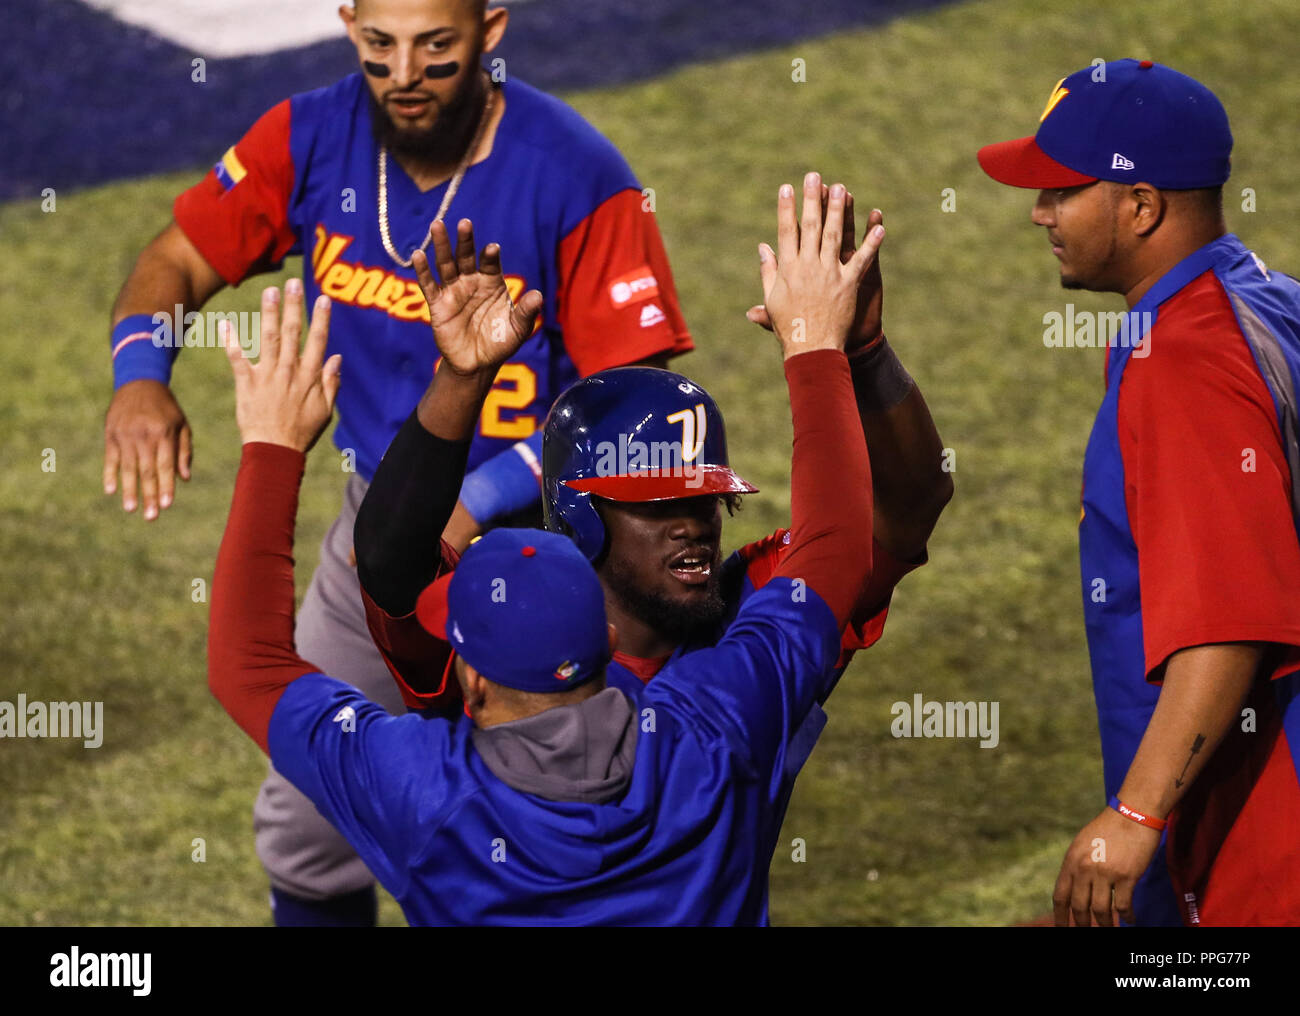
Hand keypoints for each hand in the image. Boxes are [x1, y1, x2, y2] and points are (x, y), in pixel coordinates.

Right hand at [103, 380, 192, 520]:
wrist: (139, 382)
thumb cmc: (166, 408)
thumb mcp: (182, 425)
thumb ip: (184, 451)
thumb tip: (185, 479)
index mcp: (163, 433)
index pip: (165, 465)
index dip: (166, 486)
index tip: (167, 505)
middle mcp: (143, 435)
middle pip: (146, 470)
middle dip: (149, 495)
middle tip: (151, 517)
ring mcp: (125, 435)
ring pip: (127, 468)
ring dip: (129, 490)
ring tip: (131, 509)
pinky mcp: (111, 434)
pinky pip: (110, 458)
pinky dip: (110, 474)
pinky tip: (111, 490)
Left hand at [223, 280, 341, 452]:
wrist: (275, 451)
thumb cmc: (302, 432)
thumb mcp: (325, 411)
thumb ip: (331, 383)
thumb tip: (337, 358)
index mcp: (309, 377)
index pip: (318, 341)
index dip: (321, 319)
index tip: (322, 298)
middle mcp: (289, 371)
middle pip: (293, 333)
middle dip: (293, 306)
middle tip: (292, 284)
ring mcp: (267, 376)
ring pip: (269, 339)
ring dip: (269, 314)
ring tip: (269, 292)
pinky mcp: (247, 384)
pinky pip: (237, 359)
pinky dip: (231, 342)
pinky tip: (226, 324)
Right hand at [413, 219, 543, 376]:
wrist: (478, 364)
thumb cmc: (500, 343)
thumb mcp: (518, 329)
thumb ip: (526, 312)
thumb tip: (538, 295)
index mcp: (491, 282)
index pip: (489, 263)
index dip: (490, 256)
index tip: (492, 249)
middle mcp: (471, 282)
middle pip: (466, 256)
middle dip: (465, 240)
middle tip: (465, 223)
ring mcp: (453, 291)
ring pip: (445, 264)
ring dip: (441, 245)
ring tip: (437, 225)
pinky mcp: (438, 305)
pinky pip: (429, 285)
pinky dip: (422, 271)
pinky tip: (418, 255)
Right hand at [755, 172, 884, 359]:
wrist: (811, 349)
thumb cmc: (788, 326)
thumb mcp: (772, 298)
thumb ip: (768, 271)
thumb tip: (763, 247)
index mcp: (788, 269)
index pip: (786, 231)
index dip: (786, 208)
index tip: (787, 187)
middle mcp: (808, 267)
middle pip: (811, 226)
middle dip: (812, 199)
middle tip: (815, 176)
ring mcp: (829, 274)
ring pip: (835, 235)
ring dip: (839, 210)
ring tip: (842, 188)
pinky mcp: (849, 284)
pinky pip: (862, 260)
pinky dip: (871, 243)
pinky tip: (879, 226)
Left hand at [1052, 807, 1161, 926]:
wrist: (1132, 814)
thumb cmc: (1108, 828)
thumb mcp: (1083, 844)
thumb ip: (1077, 866)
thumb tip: (1074, 888)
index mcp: (1071, 861)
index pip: (1060, 896)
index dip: (1060, 916)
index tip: (1061, 928)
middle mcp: (1084, 868)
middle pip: (1079, 907)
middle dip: (1082, 924)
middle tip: (1085, 932)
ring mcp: (1105, 873)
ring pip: (1101, 911)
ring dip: (1105, 924)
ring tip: (1109, 929)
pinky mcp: (1126, 876)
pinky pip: (1123, 905)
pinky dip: (1127, 916)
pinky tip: (1130, 919)